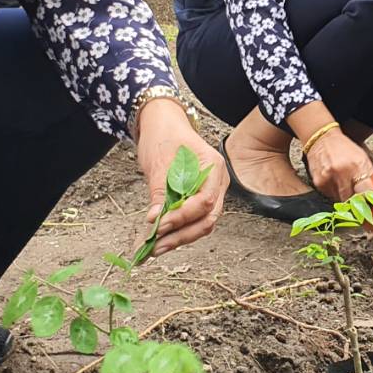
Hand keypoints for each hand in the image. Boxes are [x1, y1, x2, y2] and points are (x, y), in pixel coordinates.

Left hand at [135, 100, 227, 255]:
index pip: (205, 201)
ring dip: (180, 238)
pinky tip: (161, 239)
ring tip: (155, 248)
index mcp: (213, 167)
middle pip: (207, 218)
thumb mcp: (159, 162)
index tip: (159, 225)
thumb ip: (160, 191)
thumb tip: (155, 219)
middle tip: (156, 246)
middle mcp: (217, 182)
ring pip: (202, 224)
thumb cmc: (164, 136)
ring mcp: (211, 192)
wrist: (163, 124)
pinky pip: (193, 220)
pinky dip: (178, 231)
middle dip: (182, 235)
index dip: (182, 217)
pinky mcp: (198, 199)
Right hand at [304, 128, 372, 201]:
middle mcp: (341, 172)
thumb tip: (372, 193)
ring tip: (345, 183)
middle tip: (358, 195)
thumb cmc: (343, 148)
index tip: (369, 200)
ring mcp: (328, 179)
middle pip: (352, 199)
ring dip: (345, 196)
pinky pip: (331, 196)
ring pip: (341, 200)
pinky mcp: (319, 184)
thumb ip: (367, 176)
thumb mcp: (362, 158)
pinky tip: (336, 182)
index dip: (368, 198)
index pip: (365, 191)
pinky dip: (335, 192)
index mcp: (356, 165)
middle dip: (357, 200)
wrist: (322, 139)